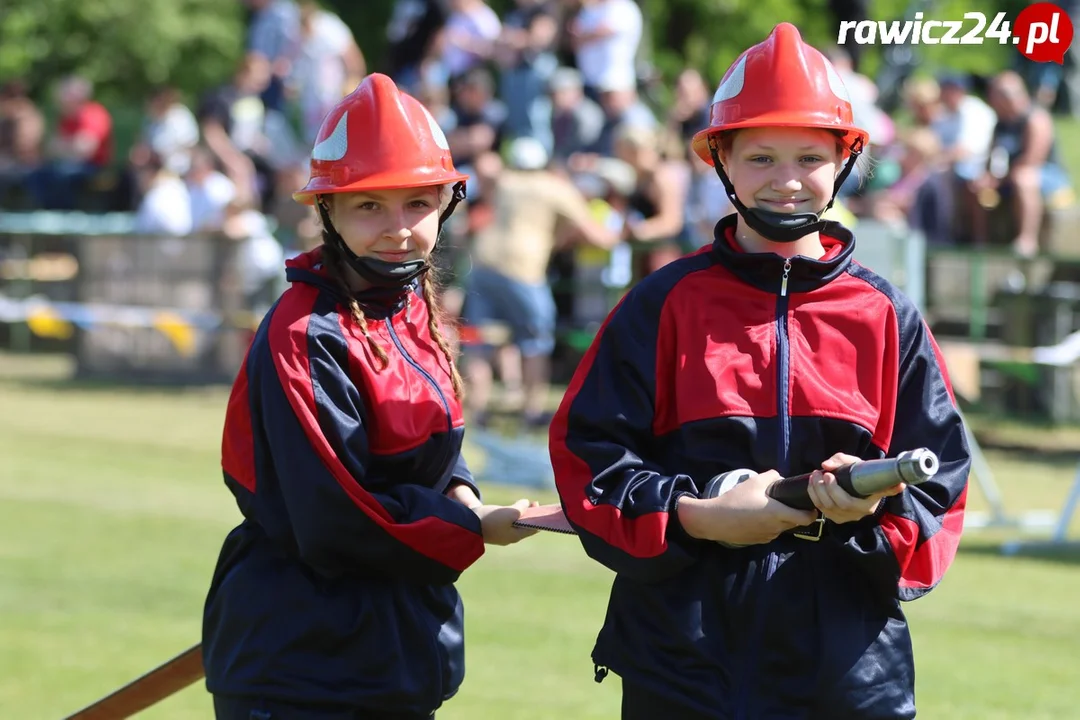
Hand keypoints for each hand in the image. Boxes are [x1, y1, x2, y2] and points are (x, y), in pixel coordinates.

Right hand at [473, 499, 540, 545]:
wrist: (468, 524)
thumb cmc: (491, 520)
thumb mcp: (510, 512)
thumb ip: (521, 508)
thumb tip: (526, 503)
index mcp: (516, 536)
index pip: (533, 528)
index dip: (538, 517)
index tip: (539, 505)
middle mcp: (510, 537)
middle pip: (524, 526)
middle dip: (529, 514)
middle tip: (532, 502)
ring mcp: (501, 535)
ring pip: (516, 524)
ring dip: (520, 514)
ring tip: (522, 504)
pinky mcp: (493, 530)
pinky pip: (506, 523)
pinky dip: (511, 515)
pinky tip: (509, 509)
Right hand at [678, 471, 818, 545]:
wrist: (716, 520)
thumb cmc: (736, 500)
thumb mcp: (754, 482)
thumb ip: (772, 477)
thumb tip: (780, 479)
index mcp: (779, 514)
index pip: (806, 518)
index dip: (812, 513)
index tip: (809, 505)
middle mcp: (777, 528)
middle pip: (795, 523)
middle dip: (795, 514)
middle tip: (788, 502)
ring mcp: (768, 536)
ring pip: (782, 528)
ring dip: (781, 520)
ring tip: (768, 508)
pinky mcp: (759, 541)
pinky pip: (771, 532)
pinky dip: (769, 525)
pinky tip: (756, 517)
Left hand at [806, 453, 904, 524]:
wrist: (865, 484)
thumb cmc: (862, 474)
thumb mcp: (856, 463)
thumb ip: (841, 460)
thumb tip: (825, 465)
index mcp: (868, 504)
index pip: (847, 503)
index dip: (833, 490)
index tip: (827, 474)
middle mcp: (857, 514)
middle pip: (833, 506)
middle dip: (821, 488)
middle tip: (817, 473)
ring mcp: (846, 518)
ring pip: (825, 508)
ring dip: (815, 491)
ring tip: (813, 476)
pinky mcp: (836, 517)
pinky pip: (821, 510)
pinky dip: (814, 496)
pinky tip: (812, 485)